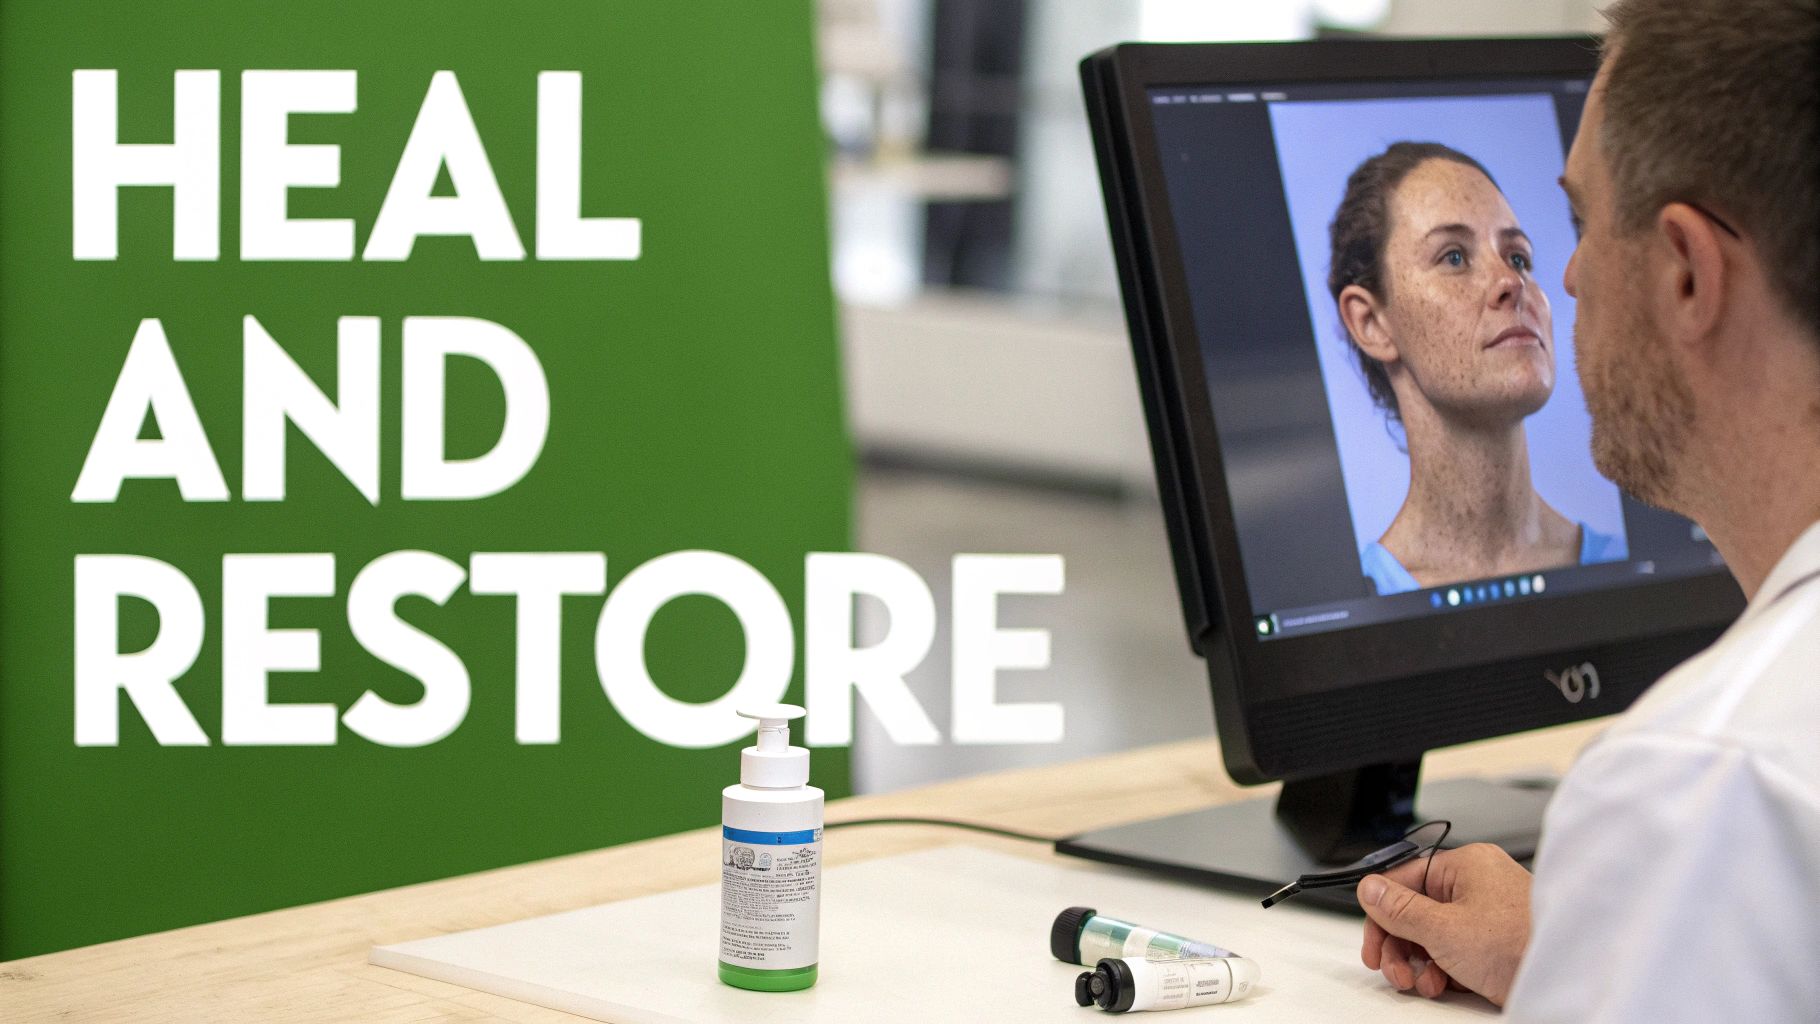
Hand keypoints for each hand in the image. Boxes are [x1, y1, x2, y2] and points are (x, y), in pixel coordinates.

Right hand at [1357, 842, 1531, 1005]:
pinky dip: (1441, 970)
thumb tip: (1369, 889)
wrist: (1567, 977)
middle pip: (1416, 911)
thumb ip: (1399, 909)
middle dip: (1400, 945)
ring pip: (1433, 935)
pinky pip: (1454, 951)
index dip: (1381, 913)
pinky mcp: (1495, 944)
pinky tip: (1439, 985)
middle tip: (1392, 969)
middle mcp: (1476, 886)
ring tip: (1419, 982)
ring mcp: (1487, 916)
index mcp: (1465, 866)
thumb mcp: (1444, 928)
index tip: (1372, 941)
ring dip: (1418, 962)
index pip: (1404, 881)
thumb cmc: (1520, 944)